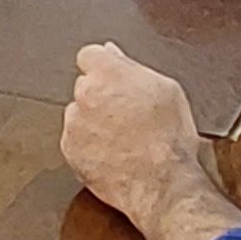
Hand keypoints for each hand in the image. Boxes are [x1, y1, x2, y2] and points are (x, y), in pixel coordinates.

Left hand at [62, 42, 240, 239]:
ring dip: (93, 121)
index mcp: (108, 73)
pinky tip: (114, 152)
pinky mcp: (70, 150)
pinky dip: (89, 145)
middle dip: (101, 96)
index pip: (89, 55)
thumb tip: (114, 55)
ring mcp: (75, 124)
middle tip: (126, 113)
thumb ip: (133, 67)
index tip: (113, 79)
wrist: (162, 184)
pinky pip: (75, 140)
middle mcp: (85, 95)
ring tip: (123, 138)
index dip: (103, 68)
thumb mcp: (167, 90)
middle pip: (85, 86)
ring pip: (79, 114)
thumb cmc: (170, 139)